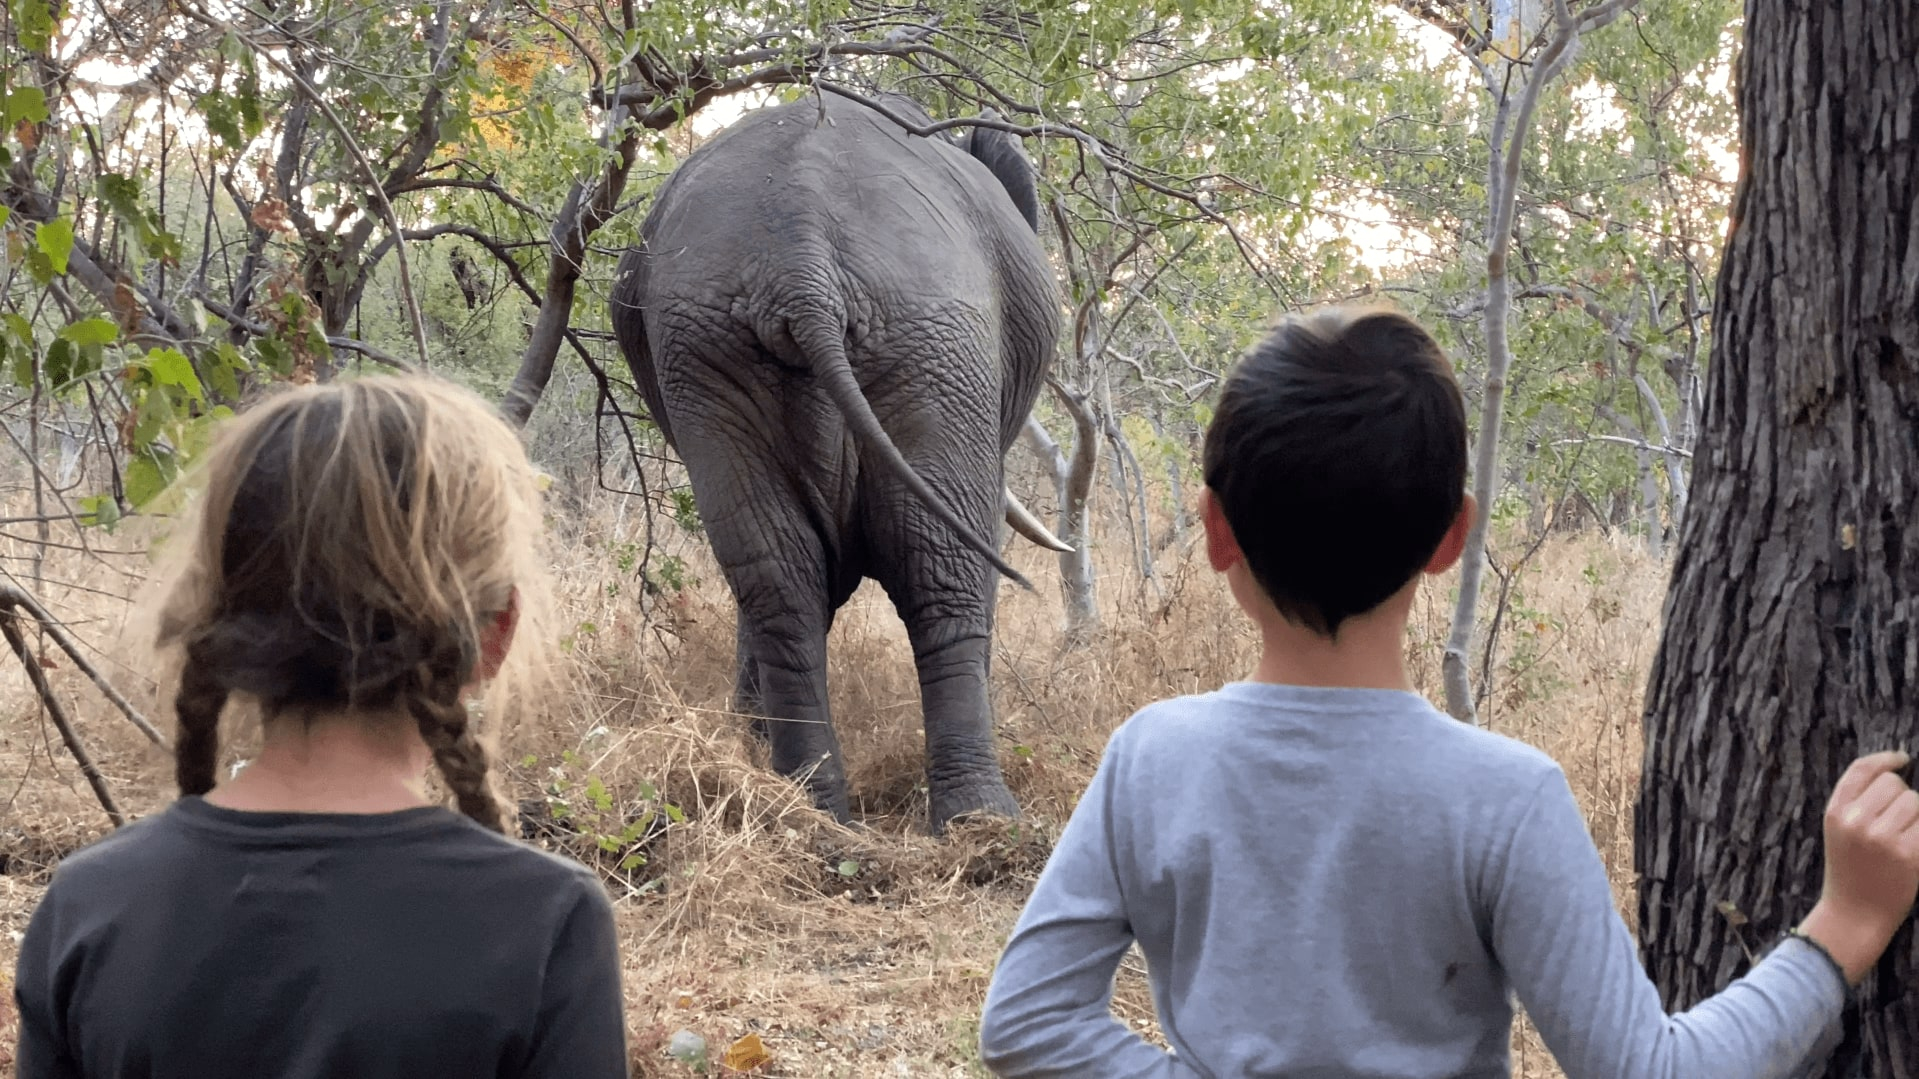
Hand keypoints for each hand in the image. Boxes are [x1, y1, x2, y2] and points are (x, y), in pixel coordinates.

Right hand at [1797, 750, 1918, 984]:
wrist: (1855, 914)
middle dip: (1902, 798)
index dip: (1886, 759)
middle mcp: (1856, 821)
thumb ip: (1856, 802)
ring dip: (1916, 817)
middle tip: (1895, 823)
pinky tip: (1911, 850)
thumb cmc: (1850, 870)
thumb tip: (1895, 771)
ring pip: (1915, 803)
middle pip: (1895, 785)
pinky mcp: (1909, 854)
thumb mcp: (1838, 830)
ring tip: (1903, 839)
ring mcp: (1883, 838)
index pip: (1863, 770)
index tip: (1903, 759)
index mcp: (1835, 812)